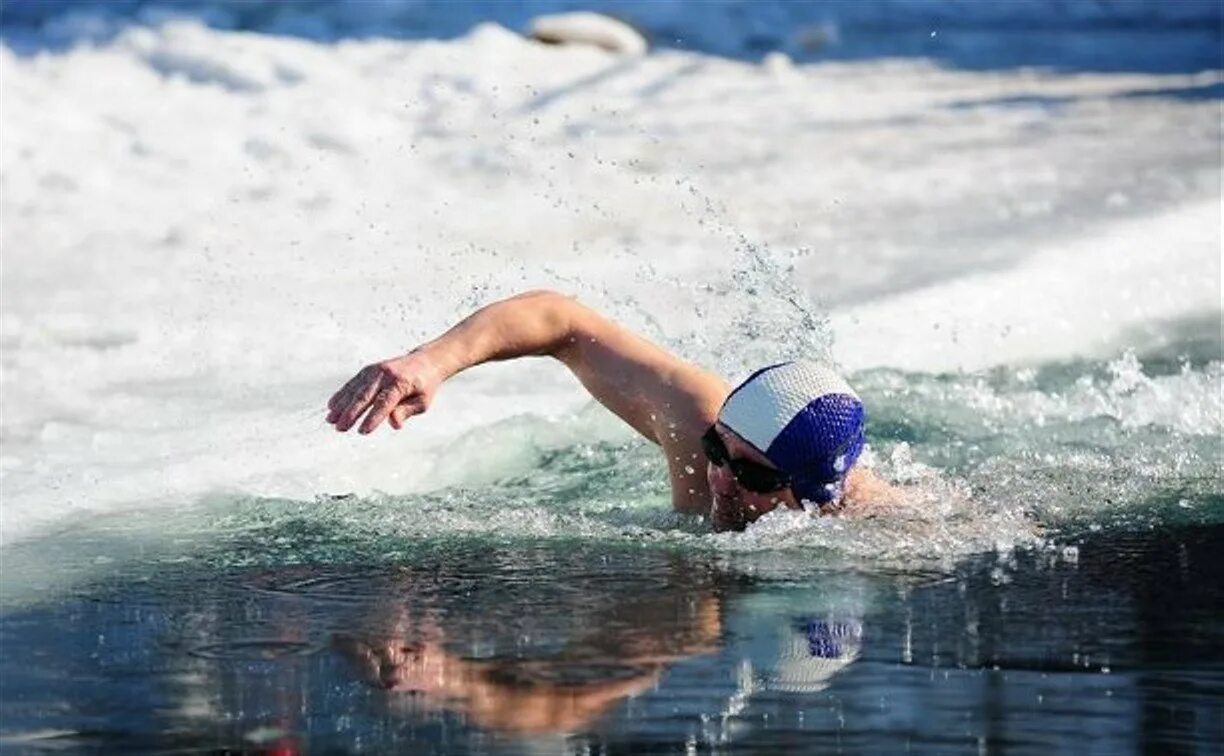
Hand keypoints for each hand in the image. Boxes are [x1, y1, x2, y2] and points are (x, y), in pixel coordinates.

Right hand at [326, 351, 441, 433]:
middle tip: (340, 428)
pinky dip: (342, 395)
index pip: (385, 402)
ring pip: (355, 389)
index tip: (363, 431)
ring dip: (342, 406)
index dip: (373, 417)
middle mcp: (385, 374)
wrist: (424, 362)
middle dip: (351, 414)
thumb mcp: (422, 402)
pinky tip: (332, 406)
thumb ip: (406, 411)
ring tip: (331, 420)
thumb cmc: (424, 386)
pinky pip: (353, 383)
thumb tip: (394, 424)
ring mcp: (375, 371)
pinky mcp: (368, 371)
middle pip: (365, 396)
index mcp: (401, 383)